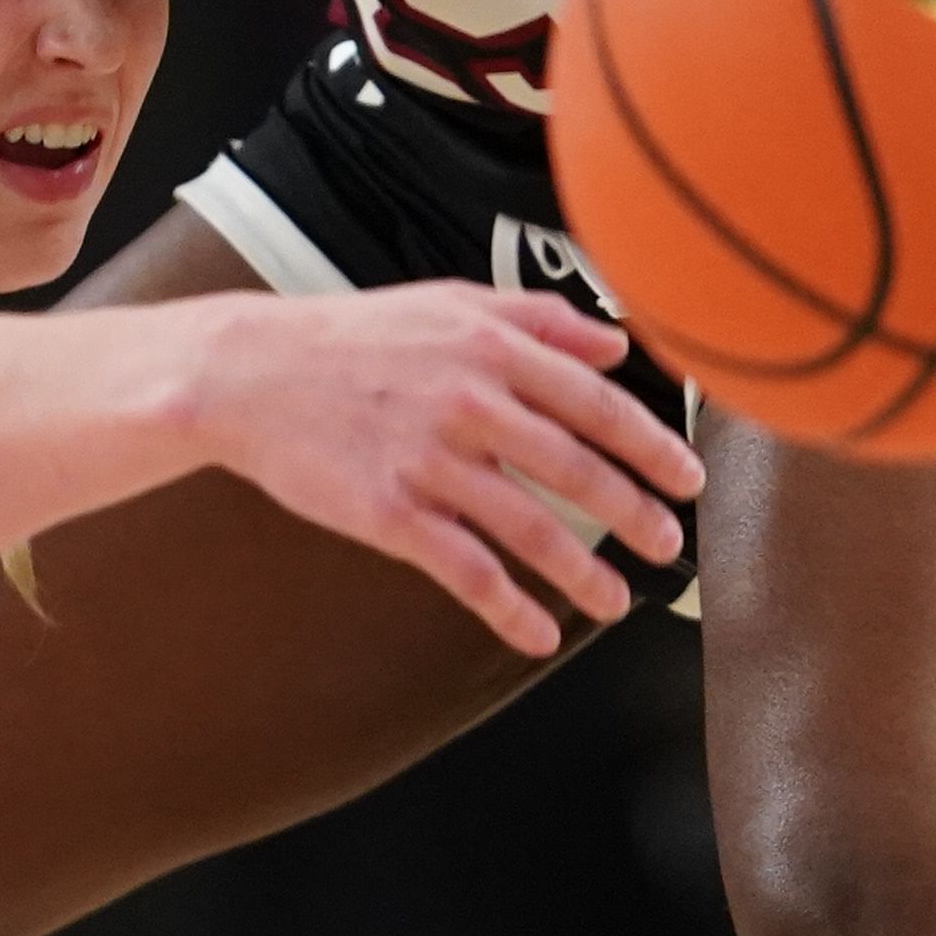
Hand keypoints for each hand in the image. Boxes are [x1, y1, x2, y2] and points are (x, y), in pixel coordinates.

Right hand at [182, 283, 705, 654]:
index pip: (596, 403)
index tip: (688, 478)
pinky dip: (510, 608)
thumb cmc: (350, 337)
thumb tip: (616, 344)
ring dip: (584, 574)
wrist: (247, 373)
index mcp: (490, 347)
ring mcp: (428, 460)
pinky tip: (538, 633)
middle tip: (669, 546)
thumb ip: (538, 319)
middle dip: (635, 514)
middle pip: (577, 468)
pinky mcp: (388, 512)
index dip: (652, 446)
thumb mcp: (448, 301)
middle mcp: (469, 402)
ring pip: (530, 528)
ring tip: (616, 603)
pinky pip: (466, 570)